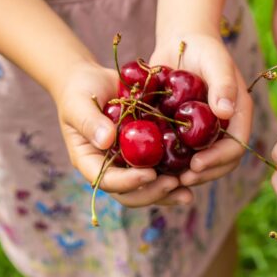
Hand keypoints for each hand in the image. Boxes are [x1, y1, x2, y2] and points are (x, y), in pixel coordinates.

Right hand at [56, 61, 181, 207]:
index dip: (128, 182)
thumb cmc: (80, 90)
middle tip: (174, 184)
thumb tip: (107, 140)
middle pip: (131, 194)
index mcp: (91, 163)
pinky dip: (178, 176)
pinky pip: (163, 171)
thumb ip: (89, 121)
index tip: (148, 174)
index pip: (108, 181)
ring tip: (188, 191)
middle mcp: (112, 169)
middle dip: (153, 192)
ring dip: (169, 193)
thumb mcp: (79, 102)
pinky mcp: (148, 156)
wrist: (95, 82)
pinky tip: (197, 174)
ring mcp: (130, 166)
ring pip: (149, 188)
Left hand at [150, 33, 252, 203]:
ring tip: (167, 179)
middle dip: (203, 174)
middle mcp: (225, 129)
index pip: (235, 147)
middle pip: (221, 162)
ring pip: (202, 163)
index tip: (196, 164)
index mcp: (238, 115)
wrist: (180, 43)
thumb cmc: (202, 48)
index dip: (218, 160)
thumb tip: (226, 112)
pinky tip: (155, 168)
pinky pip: (182, 155)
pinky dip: (171, 163)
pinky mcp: (187, 134)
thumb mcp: (214, 60)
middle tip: (180, 180)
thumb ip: (222, 82)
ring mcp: (206, 134)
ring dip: (187, 174)